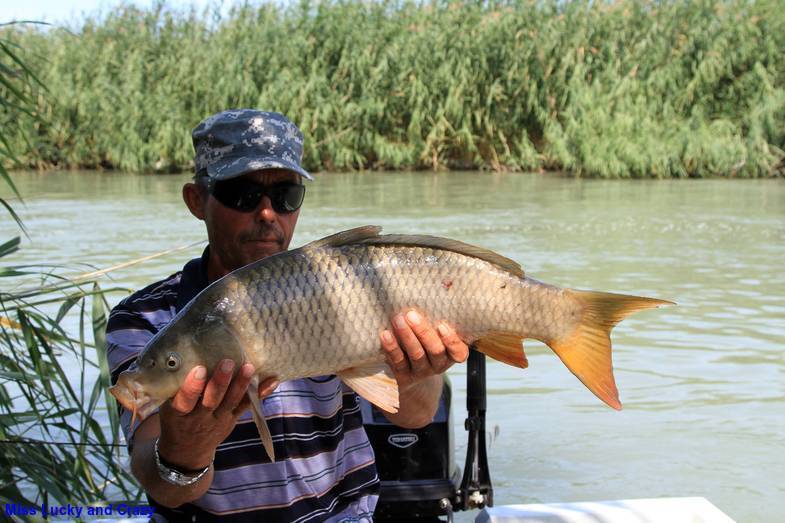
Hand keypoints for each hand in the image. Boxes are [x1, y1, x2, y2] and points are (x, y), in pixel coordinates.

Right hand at [156, 360, 277, 469]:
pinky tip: (273, 380)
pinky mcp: (233, 419)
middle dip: (220, 382)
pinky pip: (247, 406)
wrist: (186, 451)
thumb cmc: (177, 418)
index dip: (192, 387)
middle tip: (228, 362)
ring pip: (231, 402)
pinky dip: (261, 393)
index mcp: (179, 413)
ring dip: (241, 384)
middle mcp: (200, 417)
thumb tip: (183, 353)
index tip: (199, 369)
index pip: (184, 401)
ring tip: (249, 367)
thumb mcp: (168, 407)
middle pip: (212, 400)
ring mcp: (219, 419)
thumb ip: (176, 387)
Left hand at [380, 310, 468, 388]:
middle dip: (423, 332)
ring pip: (416, 355)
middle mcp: (439, 364)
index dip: (451, 340)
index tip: (442, 324)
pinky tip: (385, 335)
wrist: (414, 377)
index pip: (459, 351)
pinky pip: (398, 362)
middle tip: (411, 314)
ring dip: (406, 336)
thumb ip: (438, 317)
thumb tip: (441, 285)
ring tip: (397, 320)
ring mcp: (422, 371)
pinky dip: (392, 348)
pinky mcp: (405, 376)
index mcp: (451, 354)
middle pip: (435, 350)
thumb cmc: (428, 344)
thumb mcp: (437, 334)